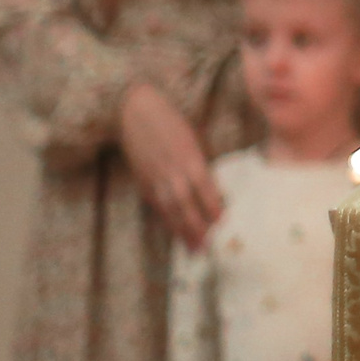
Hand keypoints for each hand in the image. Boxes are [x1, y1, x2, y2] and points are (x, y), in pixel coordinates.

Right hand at [120, 81, 220, 250]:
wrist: (135, 112)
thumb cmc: (172, 122)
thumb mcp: (194, 138)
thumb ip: (202, 162)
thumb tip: (216, 187)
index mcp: (189, 157)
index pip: (205, 188)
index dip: (213, 207)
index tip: (224, 223)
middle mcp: (171, 171)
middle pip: (186, 204)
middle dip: (197, 226)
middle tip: (210, 246)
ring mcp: (154, 178)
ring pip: (170, 209)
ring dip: (182, 230)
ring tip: (194, 248)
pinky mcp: (142, 181)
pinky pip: (157, 205)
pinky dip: (167, 220)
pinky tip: (176, 232)